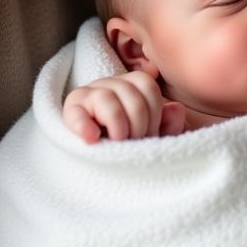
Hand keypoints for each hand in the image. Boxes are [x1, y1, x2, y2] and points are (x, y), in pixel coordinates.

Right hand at [62, 72, 184, 142]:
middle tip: (135, 145)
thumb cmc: (131, 144)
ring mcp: (90, 94)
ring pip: (107, 99)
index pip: (148, 87)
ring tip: (117, 143)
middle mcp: (111, 84)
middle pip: (131, 96)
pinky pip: (77, 112)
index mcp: (132, 85)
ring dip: (118, 128)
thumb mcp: (155, 136)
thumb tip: (175, 109)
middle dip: (138, 127)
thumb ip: (170, 123)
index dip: (153, 115)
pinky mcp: (71, 110)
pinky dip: (85, 126)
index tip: (150, 136)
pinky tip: (93, 139)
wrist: (102, 163)